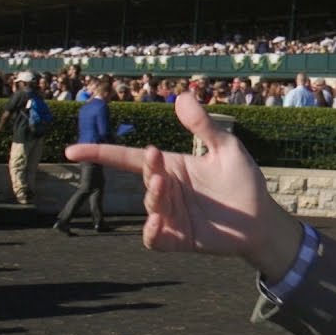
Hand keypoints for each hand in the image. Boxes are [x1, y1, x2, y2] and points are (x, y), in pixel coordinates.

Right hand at [66, 95, 302, 276]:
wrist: (263, 219)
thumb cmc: (243, 182)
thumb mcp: (226, 148)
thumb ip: (203, 126)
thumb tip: (181, 96)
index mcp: (172, 167)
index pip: (129, 158)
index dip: (100, 153)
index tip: (72, 150)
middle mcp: (166, 191)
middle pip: (144, 178)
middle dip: (147, 169)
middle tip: (156, 158)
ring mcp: (171, 216)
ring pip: (150, 206)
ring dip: (153, 195)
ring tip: (163, 184)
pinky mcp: (179, 239)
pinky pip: (155, 239)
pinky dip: (151, 232)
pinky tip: (157, 222)